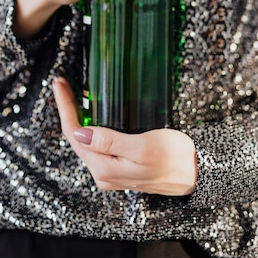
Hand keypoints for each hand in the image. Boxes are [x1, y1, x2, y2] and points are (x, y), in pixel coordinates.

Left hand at [53, 77, 196, 196]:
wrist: (196, 173)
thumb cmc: (174, 158)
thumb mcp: (142, 146)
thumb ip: (110, 141)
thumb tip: (81, 133)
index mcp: (104, 168)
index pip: (74, 134)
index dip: (65, 107)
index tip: (60, 84)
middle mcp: (103, 173)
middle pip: (76, 137)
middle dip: (67, 109)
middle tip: (62, 84)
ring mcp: (111, 171)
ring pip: (85, 140)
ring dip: (76, 116)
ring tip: (71, 94)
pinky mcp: (120, 167)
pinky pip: (96, 144)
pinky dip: (89, 125)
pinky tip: (90, 114)